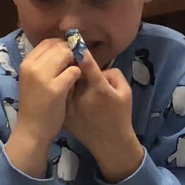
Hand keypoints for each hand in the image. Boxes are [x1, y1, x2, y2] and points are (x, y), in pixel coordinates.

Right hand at [7, 40, 80, 176]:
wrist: (32, 130)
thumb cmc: (35, 106)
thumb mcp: (34, 81)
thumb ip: (44, 65)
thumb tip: (64, 50)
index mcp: (26, 63)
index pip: (47, 42)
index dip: (61, 46)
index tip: (68, 56)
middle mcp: (32, 67)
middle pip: (58, 47)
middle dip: (71, 53)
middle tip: (75, 65)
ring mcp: (43, 77)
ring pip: (67, 55)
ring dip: (75, 63)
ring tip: (75, 75)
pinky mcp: (55, 88)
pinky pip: (74, 72)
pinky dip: (78, 76)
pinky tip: (75, 85)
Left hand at [63, 54, 142, 180]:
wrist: (109, 143)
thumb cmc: (121, 116)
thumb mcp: (125, 93)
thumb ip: (113, 75)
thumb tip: (98, 66)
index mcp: (99, 89)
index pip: (87, 64)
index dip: (80, 51)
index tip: (76, 41)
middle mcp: (82, 96)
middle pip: (71, 70)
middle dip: (69, 60)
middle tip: (70, 53)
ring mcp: (71, 106)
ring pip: (62, 82)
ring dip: (61, 73)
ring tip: (64, 67)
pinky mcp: (65, 113)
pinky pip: (59, 94)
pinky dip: (59, 87)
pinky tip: (62, 85)